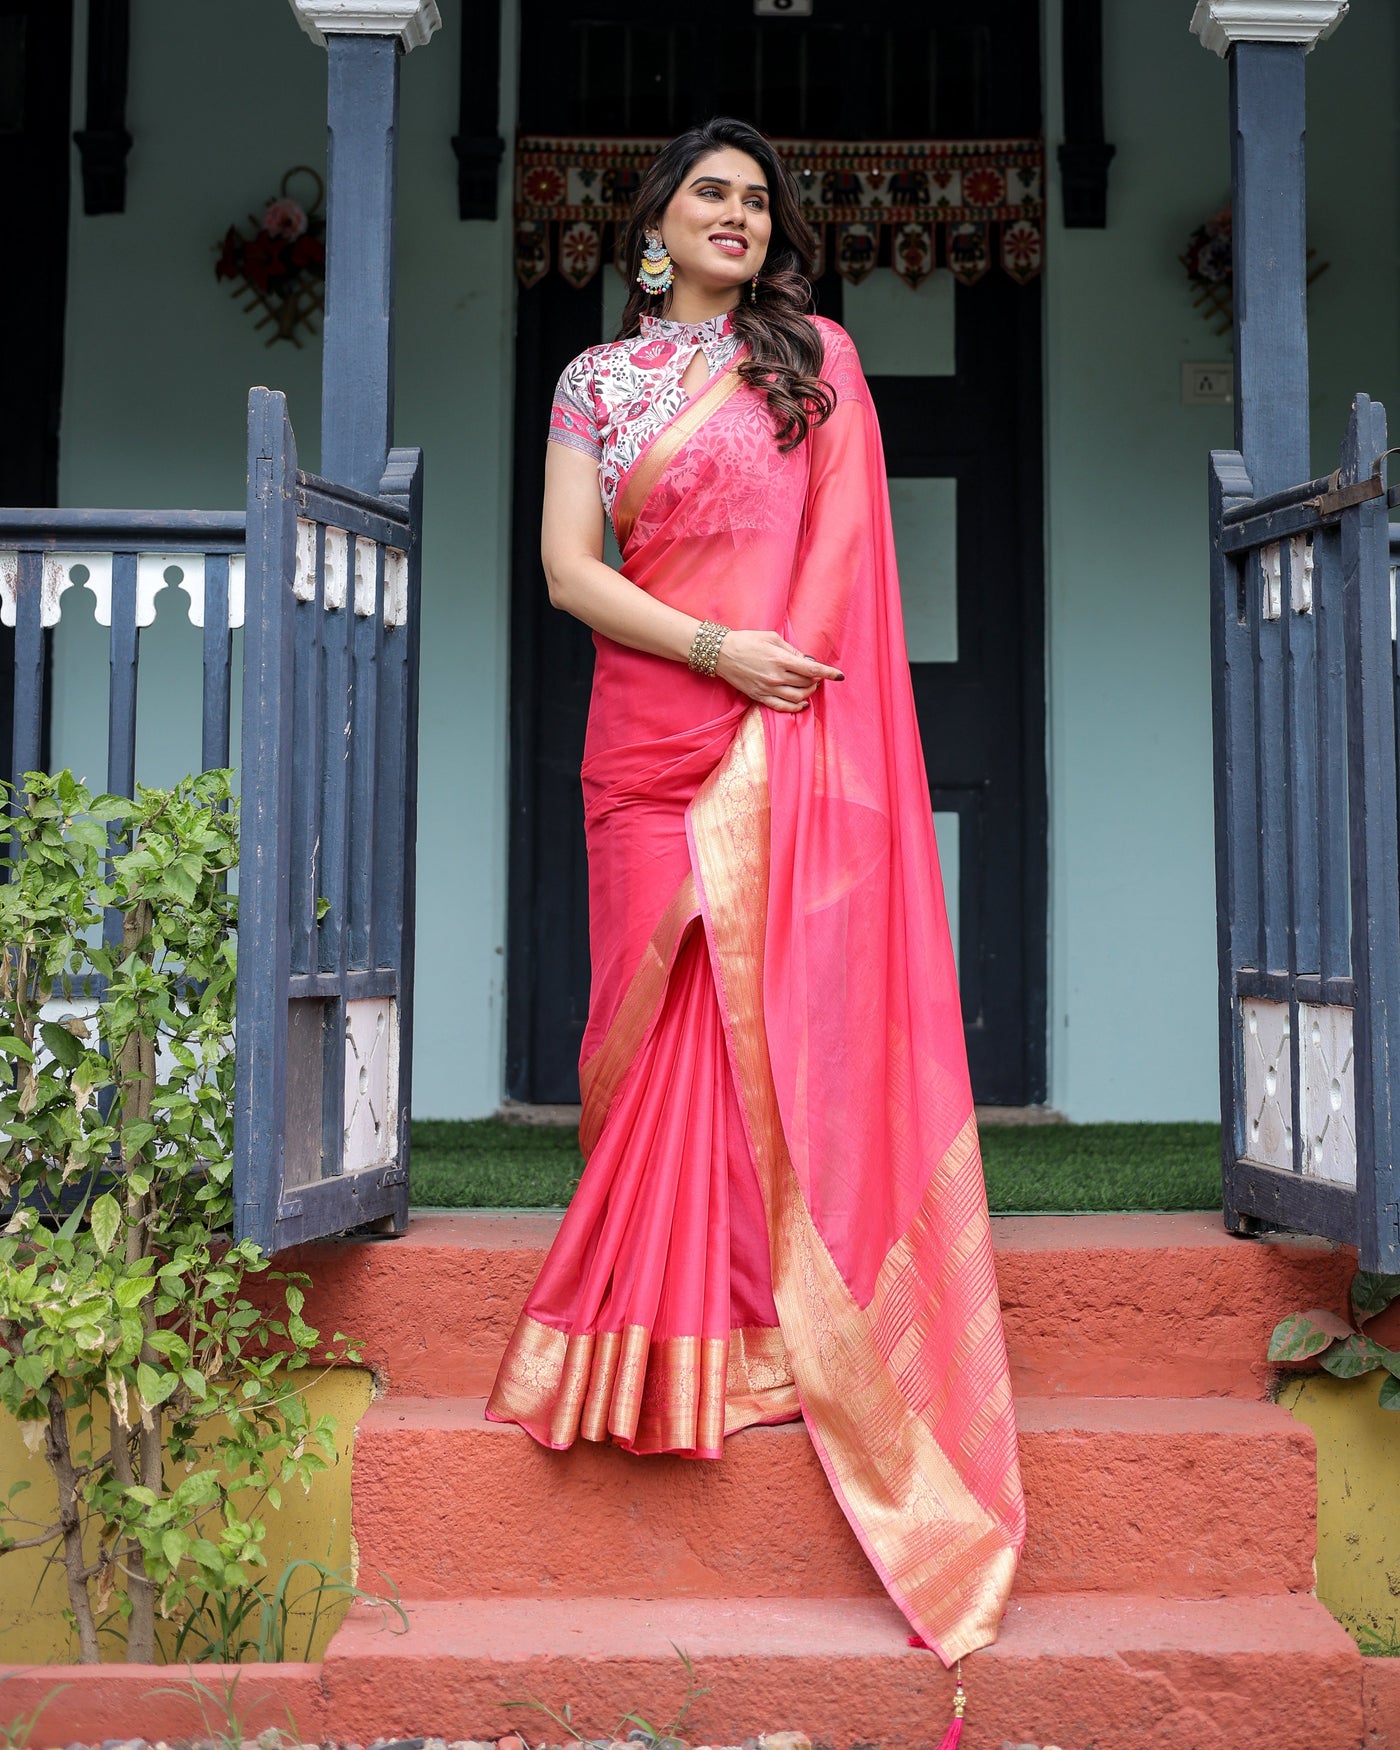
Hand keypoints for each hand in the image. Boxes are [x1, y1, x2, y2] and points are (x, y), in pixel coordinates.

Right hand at [713, 629, 842, 711]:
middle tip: (815, 674)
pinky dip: (796, 707)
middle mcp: (775, 677)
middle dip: (816, 680)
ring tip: (809, 686)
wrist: (721, 654)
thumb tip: (807, 661)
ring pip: (798, 698)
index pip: (811, 670)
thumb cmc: (747, 641)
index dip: (828, 673)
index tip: (839, 676)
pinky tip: (802, 703)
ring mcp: (767, 689)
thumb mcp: (771, 638)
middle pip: (806, 684)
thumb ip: (791, 650)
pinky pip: (782, 707)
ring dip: (809, 693)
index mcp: (780, 659)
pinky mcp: (759, 697)